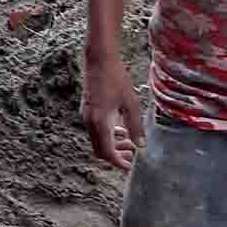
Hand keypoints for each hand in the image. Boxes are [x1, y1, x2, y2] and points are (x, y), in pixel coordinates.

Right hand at [81, 53, 142, 169]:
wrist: (99, 59)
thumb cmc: (116, 78)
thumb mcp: (130, 103)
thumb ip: (135, 126)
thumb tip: (140, 145)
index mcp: (100, 123)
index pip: (107, 152)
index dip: (119, 162)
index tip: (130, 166)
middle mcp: (90, 122)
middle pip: (100, 150)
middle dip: (116, 155)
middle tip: (132, 155)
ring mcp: (86, 116)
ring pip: (97, 140)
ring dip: (112, 144)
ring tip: (129, 142)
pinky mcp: (87, 110)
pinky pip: (95, 130)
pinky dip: (108, 134)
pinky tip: (121, 127)